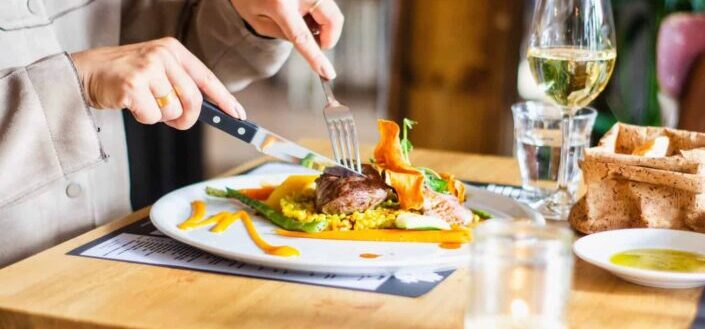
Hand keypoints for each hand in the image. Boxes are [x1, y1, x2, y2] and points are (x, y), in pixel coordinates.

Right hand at [71, 37, 245, 129]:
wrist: (86, 72)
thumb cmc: (125, 75)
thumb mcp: (158, 71)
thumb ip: (182, 85)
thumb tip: (211, 110)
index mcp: (173, 50)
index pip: (207, 78)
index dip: (224, 100)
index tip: (237, 115)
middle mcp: (163, 55)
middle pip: (194, 100)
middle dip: (187, 117)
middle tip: (176, 121)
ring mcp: (148, 68)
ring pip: (173, 111)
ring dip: (161, 116)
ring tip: (145, 102)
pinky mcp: (133, 85)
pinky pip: (153, 116)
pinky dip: (144, 118)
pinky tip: (132, 104)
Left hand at [231, 0, 343, 79]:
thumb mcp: (259, 22)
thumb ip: (284, 35)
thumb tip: (312, 44)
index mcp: (279, 4)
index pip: (303, 37)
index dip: (317, 57)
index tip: (328, 73)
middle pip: (332, 20)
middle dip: (330, 37)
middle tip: (318, 44)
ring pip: (333, 12)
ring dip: (325, 25)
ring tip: (303, 22)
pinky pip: (327, 4)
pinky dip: (321, 14)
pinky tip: (304, 12)